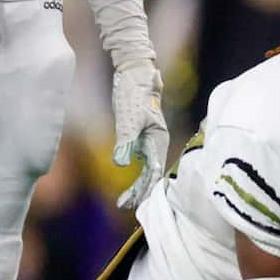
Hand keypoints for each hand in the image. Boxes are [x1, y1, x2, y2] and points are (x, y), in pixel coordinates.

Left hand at [109, 56, 170, 211]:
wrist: (135, 73)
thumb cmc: (134, 92)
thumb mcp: (128, 116)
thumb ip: (125, 141)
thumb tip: (120, 163)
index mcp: (159, 139)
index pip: (154, 170)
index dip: (144, 188)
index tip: (132, 202)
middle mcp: (157, 142)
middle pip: (152, 173)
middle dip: (140, 192)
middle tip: (124, 206)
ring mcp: (150, 140)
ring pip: (147, 170)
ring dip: (138, 186)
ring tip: (125, 201)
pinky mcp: (142, 137)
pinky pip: (142, 162)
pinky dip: (135, 175)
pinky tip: (129, 184)